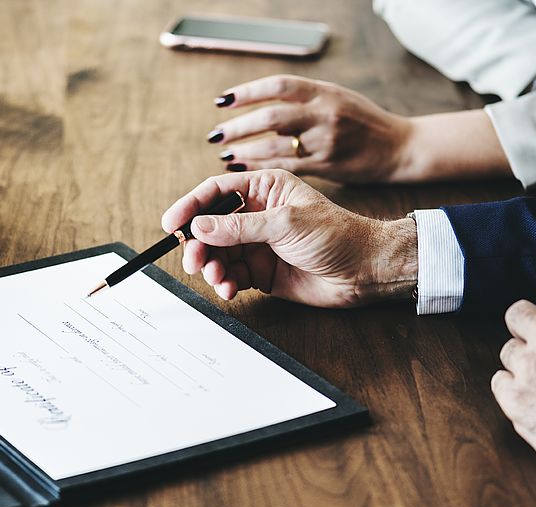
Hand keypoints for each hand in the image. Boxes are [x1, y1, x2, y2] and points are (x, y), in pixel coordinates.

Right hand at [161, 169, 417, 307]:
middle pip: (211, 226)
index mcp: (265, 189)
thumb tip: (199, 225)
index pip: (215, 192)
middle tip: (194, 262)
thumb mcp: (285, 224)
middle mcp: (257, 214)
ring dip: (211, 267)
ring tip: (217, 278)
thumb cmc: (336, 235)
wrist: (364, 271)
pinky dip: (224, 283)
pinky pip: (231, 275)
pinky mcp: (261, 271)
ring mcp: (258, 244)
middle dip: (199, 245)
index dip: (190, 206)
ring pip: (218, 254)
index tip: (171, 224)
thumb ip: (240, 227)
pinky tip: (229, 289)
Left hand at [209, 75, 510, 183]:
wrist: (399, 147)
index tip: (223, 101)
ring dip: (246, 150)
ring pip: (276, 146)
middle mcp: (325, 114)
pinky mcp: (327, 166)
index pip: (278, 87)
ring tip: (225, 153)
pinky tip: (245, 168)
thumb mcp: (337, 98)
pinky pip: (287, 167)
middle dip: (239, 126)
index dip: (247, 92)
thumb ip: (304, 100)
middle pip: (272, 117)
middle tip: (216, 134)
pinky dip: (263, 167)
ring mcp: (326, 141)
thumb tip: (262, 104)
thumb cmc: (363, 122)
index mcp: (325, 92)